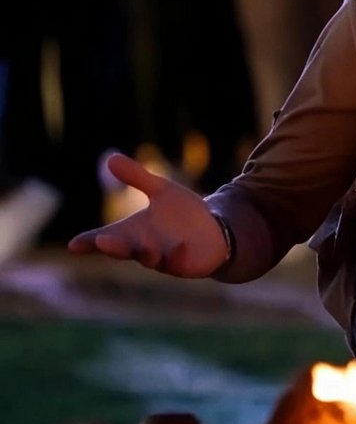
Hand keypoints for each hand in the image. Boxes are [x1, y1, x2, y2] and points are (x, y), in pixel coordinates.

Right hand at [67, 152, 229, 277]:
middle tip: (101, 242)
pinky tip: (180, 246)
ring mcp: (163, 259)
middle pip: (123, 250)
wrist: (214, 232)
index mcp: (133, 232)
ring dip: (145, 253)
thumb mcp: (161, 190)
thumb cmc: (182, 214)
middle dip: (113, 247)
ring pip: (150, 259)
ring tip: (144, 245)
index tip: (74, 245)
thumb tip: (109, 158)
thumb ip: (137, 178)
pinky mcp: (184, 265)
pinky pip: (178, 263)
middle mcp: (143, 248)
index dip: (89, 242)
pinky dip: (177, 255)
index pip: (105, 239)